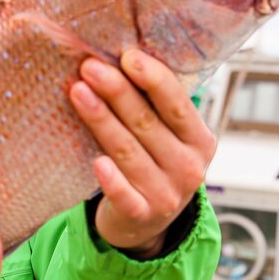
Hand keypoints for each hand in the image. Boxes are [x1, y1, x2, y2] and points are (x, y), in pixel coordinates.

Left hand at [69, 50, 215, 257]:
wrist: (145, 223)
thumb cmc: (154, 166)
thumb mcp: (168, 139)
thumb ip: (155, 108)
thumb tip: (122, 60)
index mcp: (200, 140)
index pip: (176, 104)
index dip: (152, 78)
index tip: (127, 56)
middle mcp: (188, 168)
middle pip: (146, 123)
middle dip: (117, 91)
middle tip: (90, 67)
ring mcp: (166, 194)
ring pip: (127, 151)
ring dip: (102, 120)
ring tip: (78, 93)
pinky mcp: (142, 215)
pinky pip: (124, 196)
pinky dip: (111, 179)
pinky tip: (97, 161)